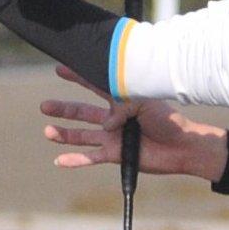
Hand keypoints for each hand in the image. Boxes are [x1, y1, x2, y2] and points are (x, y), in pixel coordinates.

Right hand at [38, 65, 228, 181]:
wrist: (183, 146)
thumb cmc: (169, 120)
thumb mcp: (145, 102)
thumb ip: (123, 106)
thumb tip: (106, 123)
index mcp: (120, 101)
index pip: (95, 86)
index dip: (78, 77)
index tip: (60, 69)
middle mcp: (113, 118)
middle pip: (81, 112)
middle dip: (62, 109)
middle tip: (44, 106)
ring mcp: (112, 137)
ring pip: (82, 135)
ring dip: (64, 134)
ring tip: (47, 132)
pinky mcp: (114, 155)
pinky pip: (91, 157)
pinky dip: (75, 160)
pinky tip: (59, 160)